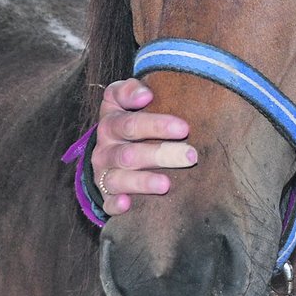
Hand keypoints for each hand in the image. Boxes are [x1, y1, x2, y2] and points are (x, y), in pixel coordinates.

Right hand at [91, 78, 195, 215]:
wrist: (107, 148)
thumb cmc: (127, 120)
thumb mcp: (122, 99)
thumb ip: (130, 90)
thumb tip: (146, 94)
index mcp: (111, 123)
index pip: (130, 123)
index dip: (156, 124)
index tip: (184, 127)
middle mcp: (105, 149)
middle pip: (130, 154)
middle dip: (161, 154)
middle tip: (191, 156)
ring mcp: (104, 174)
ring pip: (120, 179)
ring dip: (143, 182)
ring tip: (167, 184)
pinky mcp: (105, 195)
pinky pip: (107, 202)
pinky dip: (115, 205)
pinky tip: (128, 205)